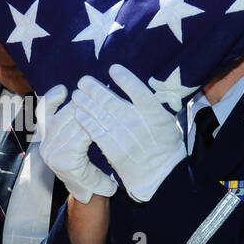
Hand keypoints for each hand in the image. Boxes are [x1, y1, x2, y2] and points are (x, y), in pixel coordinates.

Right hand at [34, 84, 116, 203]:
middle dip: (81, 104)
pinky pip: (82, 137)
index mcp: (45, 140)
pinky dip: (93, 128)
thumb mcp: (75, 146)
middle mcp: (45, 146)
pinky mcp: (65, 161)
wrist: (89, 195)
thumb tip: (78, 97)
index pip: (42, 113)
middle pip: (63, 115)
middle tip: (97, 93)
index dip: (51, 99)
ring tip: (103, 104)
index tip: (64, 90)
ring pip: (74, 124)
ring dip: (89, 112)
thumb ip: (71, 125)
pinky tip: (103, 123)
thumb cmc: (85, 168)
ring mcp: (53, 155)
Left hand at [71, 64, 187, 202]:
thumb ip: (150, 105)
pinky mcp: (111, 148)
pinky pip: (94, 130)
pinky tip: (79, 112)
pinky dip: (85, 120)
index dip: (124, 78)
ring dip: (86, 102)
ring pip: (99, 114)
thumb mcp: (166, 121)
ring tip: (77, 94)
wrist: (159, 174)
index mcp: (154, 114)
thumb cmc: (164, 144)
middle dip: (94, 89)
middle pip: (111, 101)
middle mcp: (137, 123)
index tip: (113, 69)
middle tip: (83, 81)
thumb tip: (131, 86)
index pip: (138, 91)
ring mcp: (122, 136)